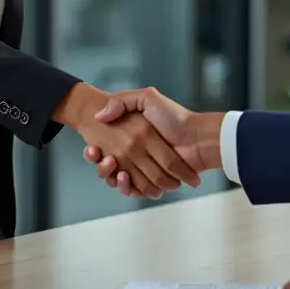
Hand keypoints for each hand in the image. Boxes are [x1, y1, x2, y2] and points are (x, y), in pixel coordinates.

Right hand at [82, 88, 222, 195]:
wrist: (197, 137)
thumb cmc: (174, 117)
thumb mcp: (147, 98)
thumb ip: (122, 101)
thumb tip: (99, 115)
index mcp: (131, 136)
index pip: (104, 148)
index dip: (94, 152)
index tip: (92, 149)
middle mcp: (135, 154)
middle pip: (108, 167)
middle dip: (102, 166)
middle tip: (103, 157)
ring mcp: (143, 170)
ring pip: (118, 180)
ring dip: (111, 177)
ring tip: (113, 165)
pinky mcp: (152, 183)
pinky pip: (134, 190)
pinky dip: (126, 188)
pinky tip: (123, 178)